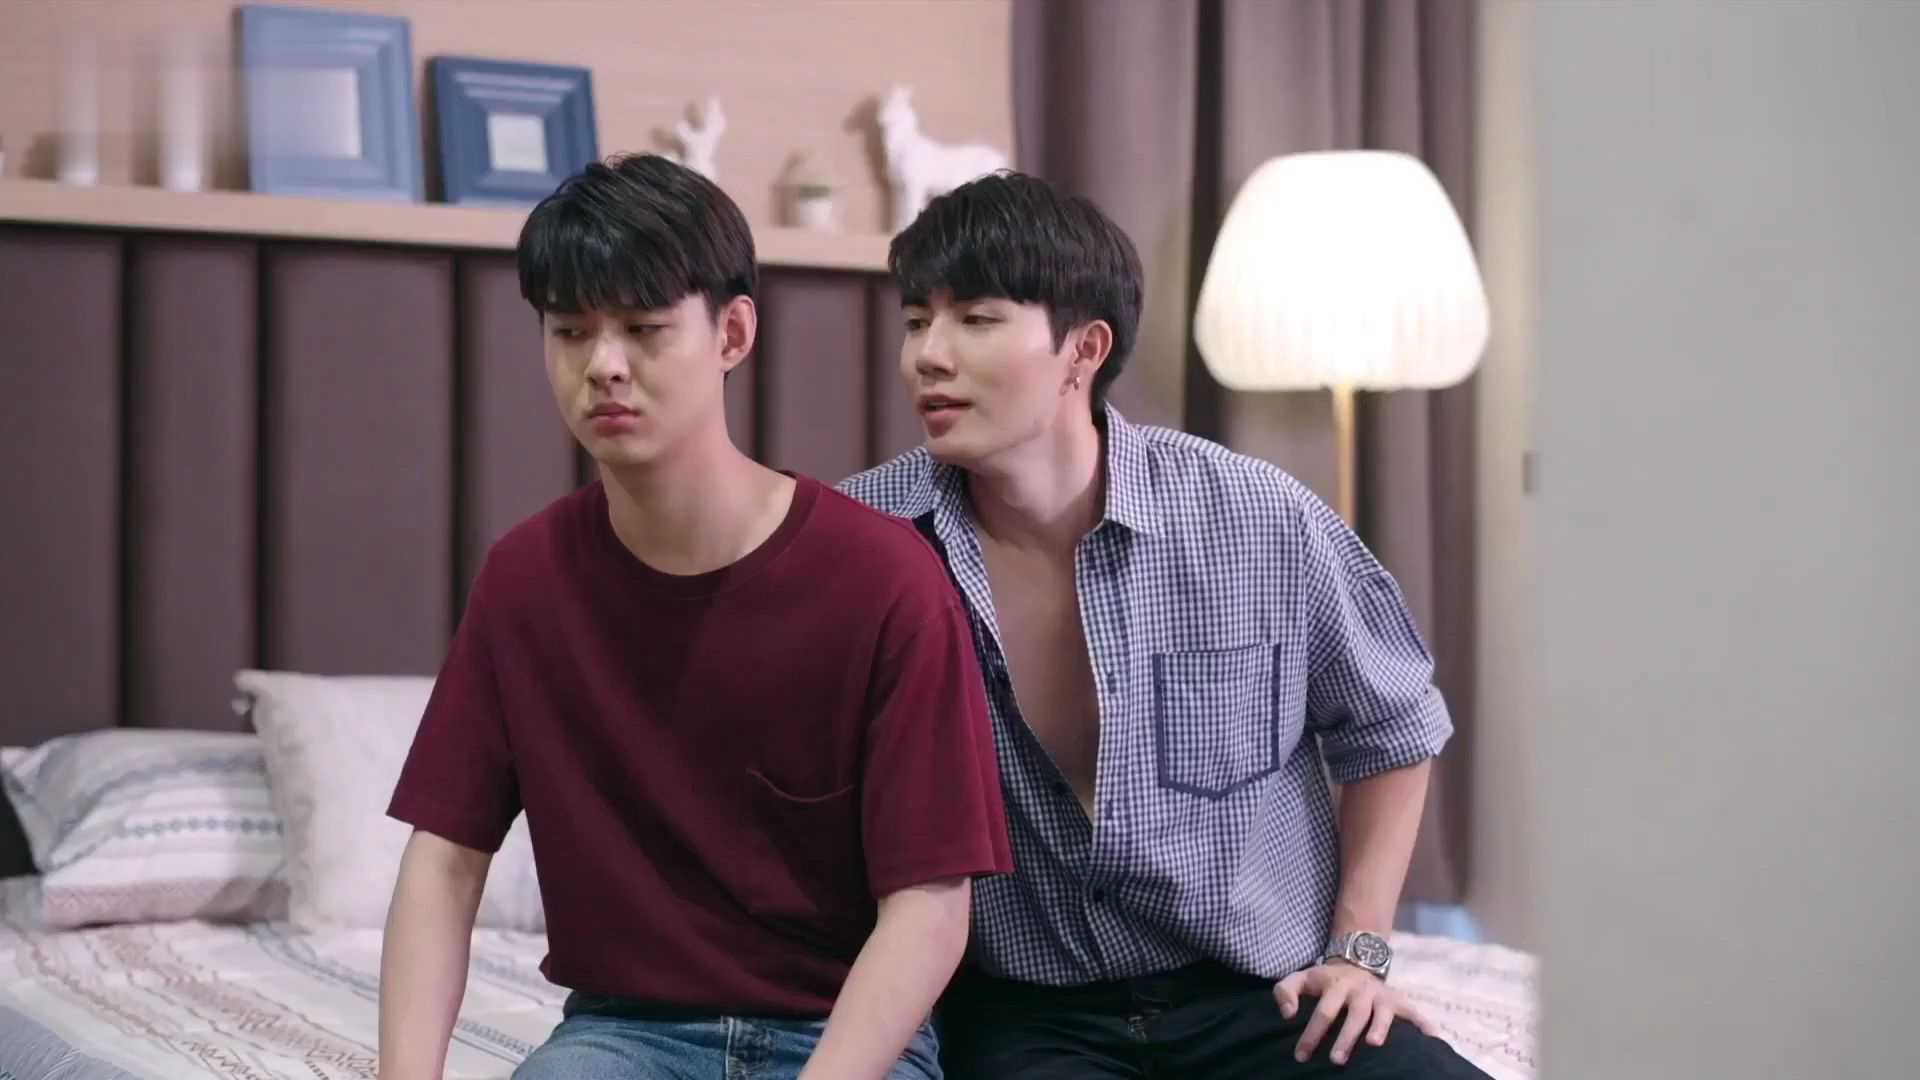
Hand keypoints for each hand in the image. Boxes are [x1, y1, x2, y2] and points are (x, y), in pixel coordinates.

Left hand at [1272, 962, 1436, 1065]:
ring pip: (1382, 1013)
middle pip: (1354, 1015)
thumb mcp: (1301, 978)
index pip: (1323, 1011)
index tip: (1301, 1056)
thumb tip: (1287, 1014)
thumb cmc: (1324, 980)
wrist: (1357, 960)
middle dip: (1345, 1037)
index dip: (1311, 1034)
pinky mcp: (1398, 1001)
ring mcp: (1380, 995)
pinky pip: (1414, 1012)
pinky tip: (1433, 1037)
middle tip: (1336, 1060)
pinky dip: (1424, 1024)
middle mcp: (1359, 990)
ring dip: (1380, 1028)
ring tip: (1373, 1045)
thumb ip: (1285, 992)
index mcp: (1334, 984)